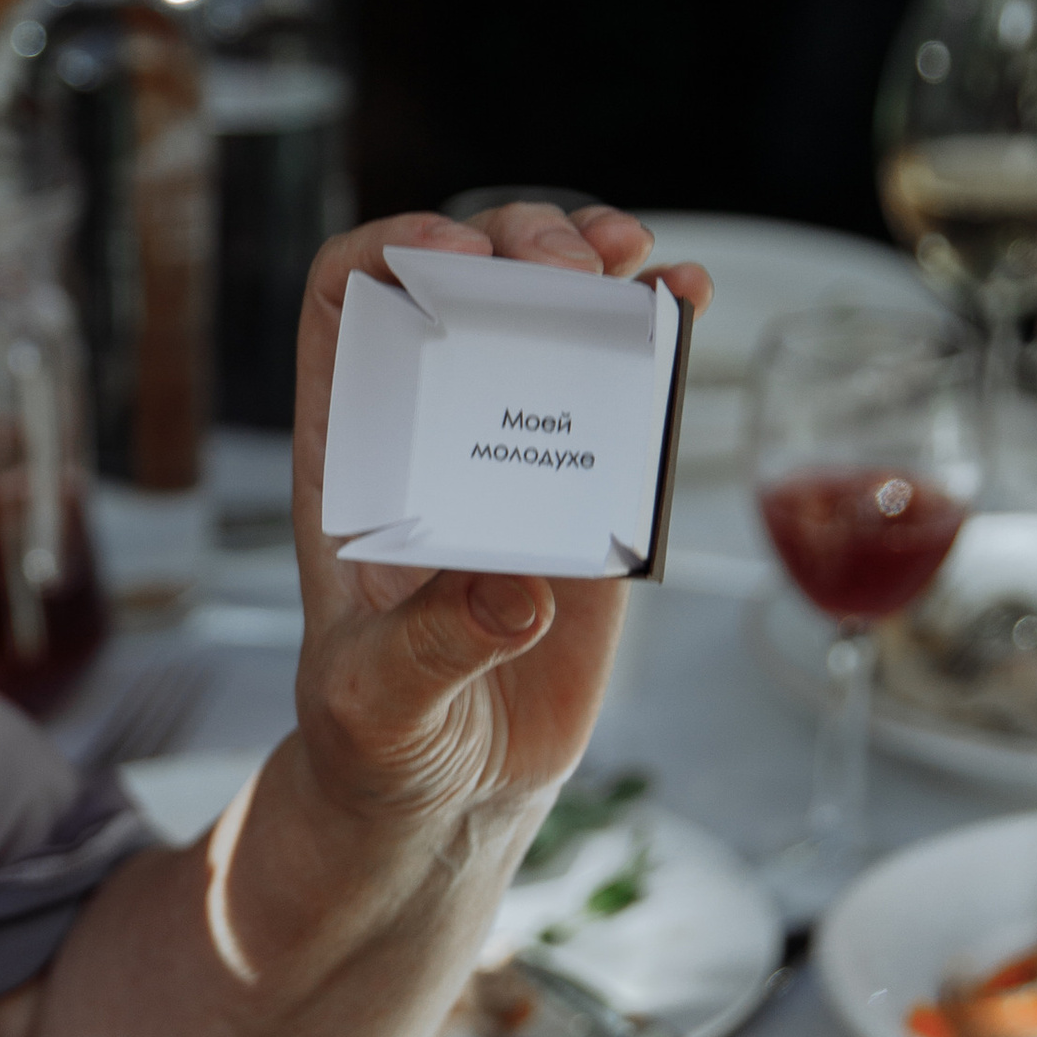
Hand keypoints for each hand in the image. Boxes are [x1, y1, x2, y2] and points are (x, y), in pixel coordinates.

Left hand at [292, 206, 711, 831]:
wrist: (447, 795)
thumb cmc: (379, 743)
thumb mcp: (380, 703)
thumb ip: (434, 648)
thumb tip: (517, 596)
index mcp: (352, 454)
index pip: (350, 299)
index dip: (391, 248)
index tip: (457, 258)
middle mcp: (433, 429)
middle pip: (465, 279)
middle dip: (519, 241)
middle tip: (573, 269)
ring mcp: (516, 451)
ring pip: (549, 311)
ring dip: (594, 259)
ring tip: (633, 257)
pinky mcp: (590, 492)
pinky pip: (623, 389)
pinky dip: (657, 330)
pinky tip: (686, 299)